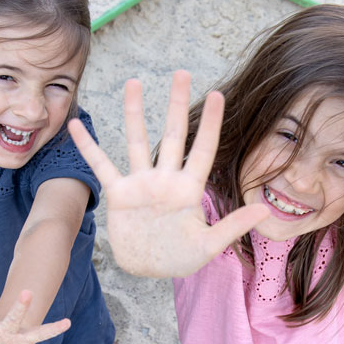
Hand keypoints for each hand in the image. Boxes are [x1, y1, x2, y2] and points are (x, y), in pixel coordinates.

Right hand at [67, 70, 269, 276]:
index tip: (217, 95)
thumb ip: (233, 226)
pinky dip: (88, 146)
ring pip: (138, 141)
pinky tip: (77, 125)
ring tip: (133, 83)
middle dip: (176, 105)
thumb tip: (266, 211)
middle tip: (181, 73)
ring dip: (135, 113)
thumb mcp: (209, 246)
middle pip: (173, 134)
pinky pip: (102, 165)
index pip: (203, 149)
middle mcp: (166, 179)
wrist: (148, 270)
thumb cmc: (180, 258)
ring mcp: (141, 183)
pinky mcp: (119, 194)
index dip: (210, 123)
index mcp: (189, 189)